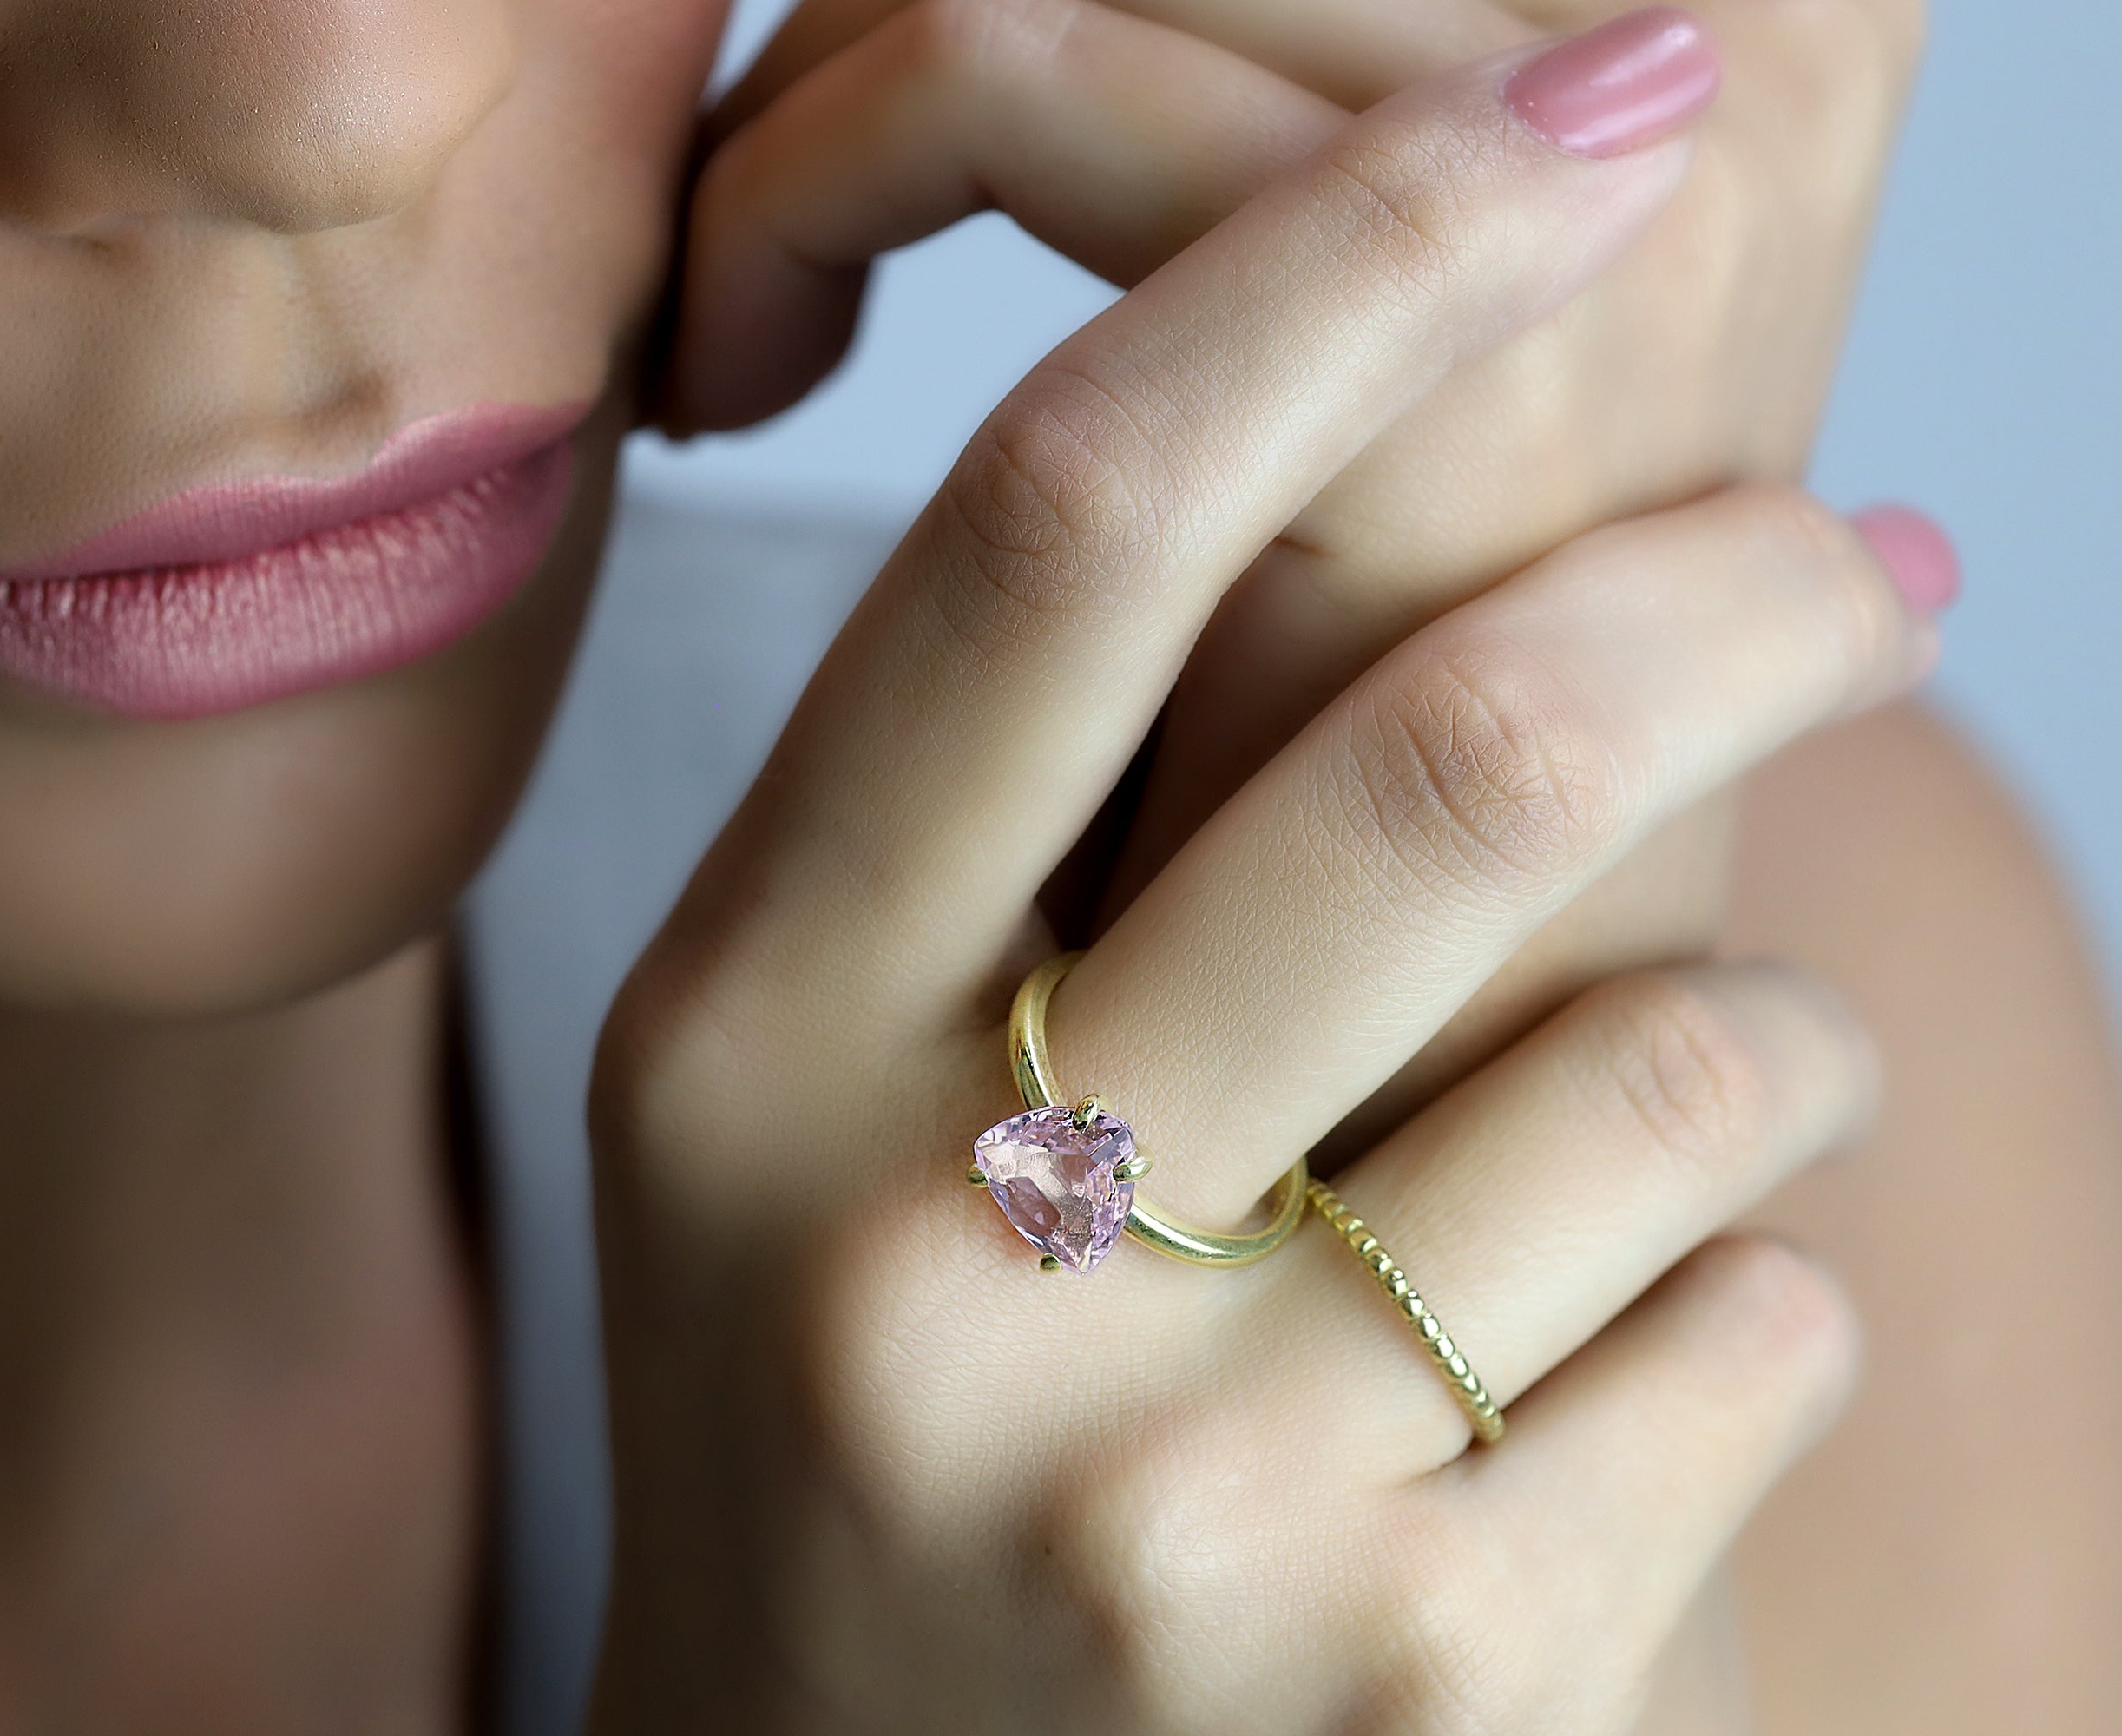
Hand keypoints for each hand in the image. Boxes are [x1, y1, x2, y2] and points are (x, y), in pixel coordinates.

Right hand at [595, 40, 1930, 1729]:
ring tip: (1727, 1098)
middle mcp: (931, 1258)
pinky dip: (1763, 1294)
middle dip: (1750, 598)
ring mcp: (1180, 1496)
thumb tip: (1335, 486)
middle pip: (1448, 750)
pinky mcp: (1431, 1684)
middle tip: (1887, 563)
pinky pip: (1765, 1329)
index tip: (1577, 115)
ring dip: (1772, 1033)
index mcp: (746, 1046)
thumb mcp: (790, 1120)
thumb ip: (980, 834)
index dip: (1337, 269)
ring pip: (1677, 1063)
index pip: (1049, 541)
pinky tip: (1630, 1378)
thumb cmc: (844, 1423)